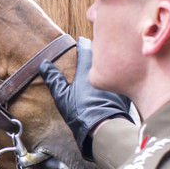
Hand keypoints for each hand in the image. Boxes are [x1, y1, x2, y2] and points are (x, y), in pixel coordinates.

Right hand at [38, 37, 130, 160]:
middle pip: (102, 54)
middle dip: (98, 50)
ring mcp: (117, 80)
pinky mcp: (126, 91)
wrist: (106, 128)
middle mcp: (105, 70)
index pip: (86, 48)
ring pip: (114, 65)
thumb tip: (43, 64)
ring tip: (105, 64)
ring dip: (109, 63)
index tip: (80, 40)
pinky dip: (119, 76)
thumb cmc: (81, 112)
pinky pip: (122, 78)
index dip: (82, 43)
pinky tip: (115, 82)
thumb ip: (53, 79)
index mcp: (87, 69)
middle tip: (93, 48)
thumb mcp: (62, 96)